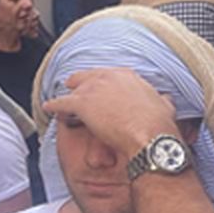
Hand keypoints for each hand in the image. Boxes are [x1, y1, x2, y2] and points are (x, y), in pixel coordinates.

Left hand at [40, 68, 177, 157]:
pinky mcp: (81, 103)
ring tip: (62, 103)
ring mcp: (93, 88)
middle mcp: (109, 77)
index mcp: (128, 76)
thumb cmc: (158, 125)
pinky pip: (61, 102)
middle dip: (81, 85)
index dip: (102, 85)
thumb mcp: (165, 107)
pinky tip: (48, 108)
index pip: (108, 76)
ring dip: (68, 96)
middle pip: (87, 78)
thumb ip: (161, 100)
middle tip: (77, 92)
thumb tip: (165, 99)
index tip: (100, 91)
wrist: (149, 137)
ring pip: (73, 89)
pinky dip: (53, 106)